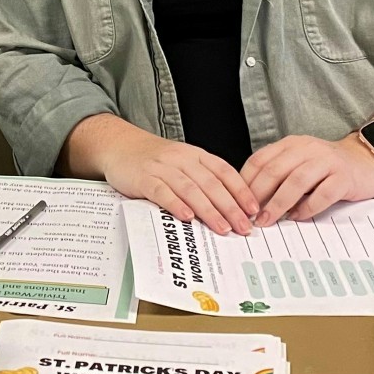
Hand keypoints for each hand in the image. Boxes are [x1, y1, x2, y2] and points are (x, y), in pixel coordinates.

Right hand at [100, 132, 259, 235]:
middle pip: (211, 183)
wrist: (119, 144)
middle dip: (230, 207)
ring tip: (222, 228)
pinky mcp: (143, 178)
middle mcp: (181, 159)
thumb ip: (203, 179)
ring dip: (209, 210)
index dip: (241, 191)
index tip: (254, 210)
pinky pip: (162, 191)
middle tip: (243, 227)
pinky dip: (176, 204)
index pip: (224, 171)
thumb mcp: (182, 162)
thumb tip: (232, 207)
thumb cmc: (154, 159)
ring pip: (190, 189)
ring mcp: (162, 167)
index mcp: (195, 155)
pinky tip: (187, 217)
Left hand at [240, 134, 373, 225]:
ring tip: (269, 219)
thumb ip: (278, 174)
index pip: (260, 159)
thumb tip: (249, 199)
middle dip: (258, 195)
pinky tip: (298, 217)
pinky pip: (323, 194)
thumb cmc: (326, 167)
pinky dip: (307, 207)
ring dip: (279, 203)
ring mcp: (326, 161)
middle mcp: (306, 148)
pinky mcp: (344, 177)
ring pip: (296, 181)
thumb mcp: (298, 163)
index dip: (245, 181)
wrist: (365, 161)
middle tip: (250, 216)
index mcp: (290, 144)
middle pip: (275, 170)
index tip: (236, 202)